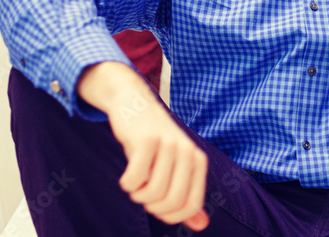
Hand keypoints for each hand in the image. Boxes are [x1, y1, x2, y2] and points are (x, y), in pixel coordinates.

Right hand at [77, 62, 209, 230]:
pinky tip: (127, 174)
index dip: (171, 216)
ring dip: (137, 194)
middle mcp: (187, 151)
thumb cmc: (154, 143)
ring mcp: (168, 144)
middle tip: (144, 193)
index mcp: (197, 160)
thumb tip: (201, 225)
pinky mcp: (146, 140)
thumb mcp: (175, 166)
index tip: (158, 207)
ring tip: (137, 181)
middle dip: (152, 207)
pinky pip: (135, 179)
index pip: (191, 205)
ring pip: (152, 193)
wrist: (133, 104)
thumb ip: (188, 194)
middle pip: (172, 202)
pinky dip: (127, 183)